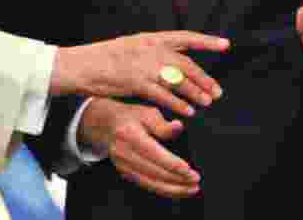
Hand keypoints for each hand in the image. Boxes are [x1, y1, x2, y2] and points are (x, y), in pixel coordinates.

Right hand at [51, 31, 227, 116]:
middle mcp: (149, 48)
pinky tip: (187, 112)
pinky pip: (163, 95)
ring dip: (195, 93)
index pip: (184, 37)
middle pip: (185, 63)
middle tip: (217, 91)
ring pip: (178, 80)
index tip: (225, 45)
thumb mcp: (130, 46)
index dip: (206, 41)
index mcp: (149, 37)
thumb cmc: (103, 58)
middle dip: (204, 78)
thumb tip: (171, 58)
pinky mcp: (136, 82)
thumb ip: (150, 51)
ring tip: (206, 103)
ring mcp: (143, 65)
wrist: (80, 65)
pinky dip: (178, 104)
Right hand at [79, 98, 199, 198]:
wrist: (106, 125)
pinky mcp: (126, 173)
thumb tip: (178, 127)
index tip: (190, 170)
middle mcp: (124, 153)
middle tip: (196, 180)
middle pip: (155, 172)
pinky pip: (148, 185)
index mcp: (130, 135)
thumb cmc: (130, 116)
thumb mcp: (147, 112)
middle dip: (178, 179)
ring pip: (152, 183)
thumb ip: (163, 123)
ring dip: (174, 189)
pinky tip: (178, 189)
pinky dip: (164, 190)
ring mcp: (123, 166)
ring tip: (192, 188)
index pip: (155, 154)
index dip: (173, 165)